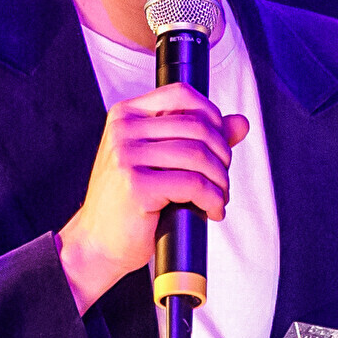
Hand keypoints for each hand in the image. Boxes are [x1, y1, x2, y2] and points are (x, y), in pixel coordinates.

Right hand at [57, 83, 250, 311]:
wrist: (97, 243)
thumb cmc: (128, 203)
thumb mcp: (162, 161)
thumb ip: (199, 138)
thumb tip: (240, 123)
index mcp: (125, 115)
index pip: (182, 94)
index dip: (212, 117)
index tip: (219, 146)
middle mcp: (123, 130)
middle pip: (197, 127)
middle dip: (222, 156)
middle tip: (221, 180)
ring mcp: (126, 156)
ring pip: (199, 156)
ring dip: (220, 181)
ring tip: (217, 198)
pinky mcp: (136, 185)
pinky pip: (193, 184)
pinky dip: (212, 200)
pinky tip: (210, 211)